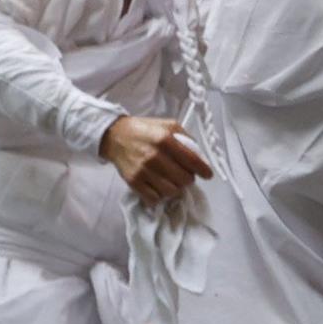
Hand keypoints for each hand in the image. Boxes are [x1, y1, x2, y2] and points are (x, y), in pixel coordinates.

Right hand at [100, 113, 214, 207]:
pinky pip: (155, 198)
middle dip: (188, 178)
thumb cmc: (144, 130)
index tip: (208, 175)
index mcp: (165, 139)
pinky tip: (159, 186)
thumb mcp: (167, 125)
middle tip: (184, 174)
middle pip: (184, 180)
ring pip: (171, 191)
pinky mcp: (134, 182)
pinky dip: (160, 195)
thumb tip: (200, 158)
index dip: (204, 170)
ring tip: (171, 180)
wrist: (115, 136)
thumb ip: (186, 138)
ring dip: (175, 187)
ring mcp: (143, 171)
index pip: (192, 160)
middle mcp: (155, 156)